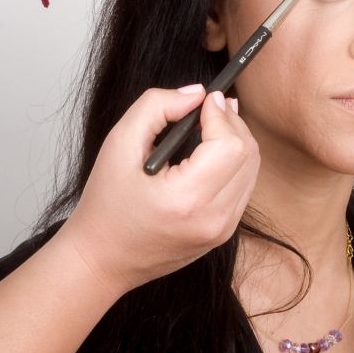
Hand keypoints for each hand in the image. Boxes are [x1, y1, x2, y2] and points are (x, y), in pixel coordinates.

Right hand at [52, 87, 259, 294]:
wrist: (102, 259)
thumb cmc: (106, 203)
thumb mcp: (120, 142)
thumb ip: (157, 106)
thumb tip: (197, 94)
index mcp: (186, 199)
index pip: (229, 145)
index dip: (221, 115)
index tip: (206, 99)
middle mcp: (212, 219)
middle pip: (247, 154)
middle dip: (232, 122)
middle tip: (212, 105)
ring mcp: (222, 230)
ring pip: (251, 169)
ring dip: (237, 139)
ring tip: (214, 123)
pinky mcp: (223, 232)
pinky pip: (244, 186)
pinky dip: (235, 161)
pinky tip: (214, 150)